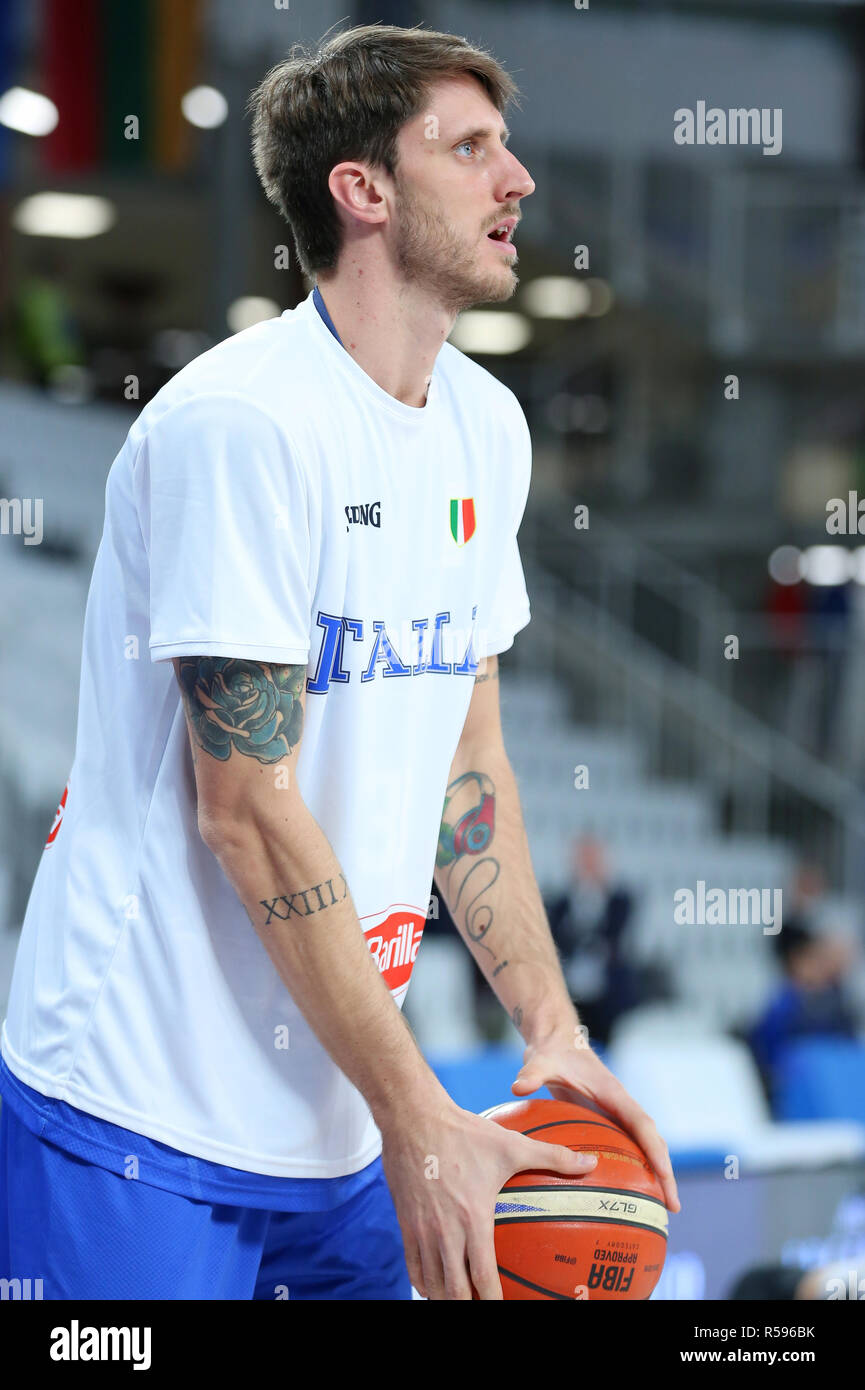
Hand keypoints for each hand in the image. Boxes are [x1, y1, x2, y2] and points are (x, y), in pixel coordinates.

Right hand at [379, 1095, 598, 1299]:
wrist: (414, 1118)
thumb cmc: (465, 1132)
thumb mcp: (511, 1144)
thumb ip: (552, 1156)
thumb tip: (590, 1163)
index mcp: (473, 1219)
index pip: (481, 1277)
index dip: (491, 1300)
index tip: (500, 1306)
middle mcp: (444, 1231)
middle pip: (452, 1290)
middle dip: (466, 1304)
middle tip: (480, 1304)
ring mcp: (421, 1229)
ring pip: (430, 1282)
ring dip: (444, 1296)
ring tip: (458, 1299)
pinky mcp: (405, 1221)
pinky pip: (411, 1264)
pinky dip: (422, 1281)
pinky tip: (432, 1282)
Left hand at [511, 1031, 680, 1212]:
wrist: (556, 1041)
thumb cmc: (552, 1052)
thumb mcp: (541, 1061)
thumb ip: (532, 1074)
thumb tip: (518, 1087)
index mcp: (613, 1093)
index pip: (641, 1124)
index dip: (654, 1150)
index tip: (664, 1176)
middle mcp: (621, 1105)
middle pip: (652, 1141)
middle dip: (665, 1172)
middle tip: (673, 1206)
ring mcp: (617, 1114)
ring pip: (644, 1146)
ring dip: (656, 1174)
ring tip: (662, 1208)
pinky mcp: (607, 1120)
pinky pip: (627, 1147)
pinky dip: (635, 1169)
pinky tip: (629, 1194)